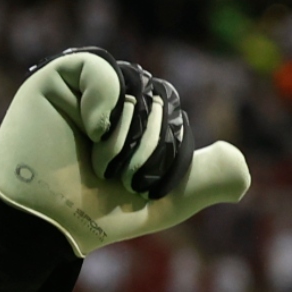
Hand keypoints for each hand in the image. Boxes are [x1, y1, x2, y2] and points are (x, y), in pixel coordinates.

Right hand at [0, 47, 248, 255]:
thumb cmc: (98, 217)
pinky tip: (93, 129)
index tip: (141, 187)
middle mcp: (108, 102)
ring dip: (126, 133)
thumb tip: (242, 163)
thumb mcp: (166, 202)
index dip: (168, 148)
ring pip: (132, 83)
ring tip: (102, 163)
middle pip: (157, 93)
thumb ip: (207, 180)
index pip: (172, 109)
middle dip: (149, 145)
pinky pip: (98, 65)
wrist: (50, 227)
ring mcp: (80, 90)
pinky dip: (104, 100)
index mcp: (134, 123)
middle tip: (118, 178)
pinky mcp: (52, 82)